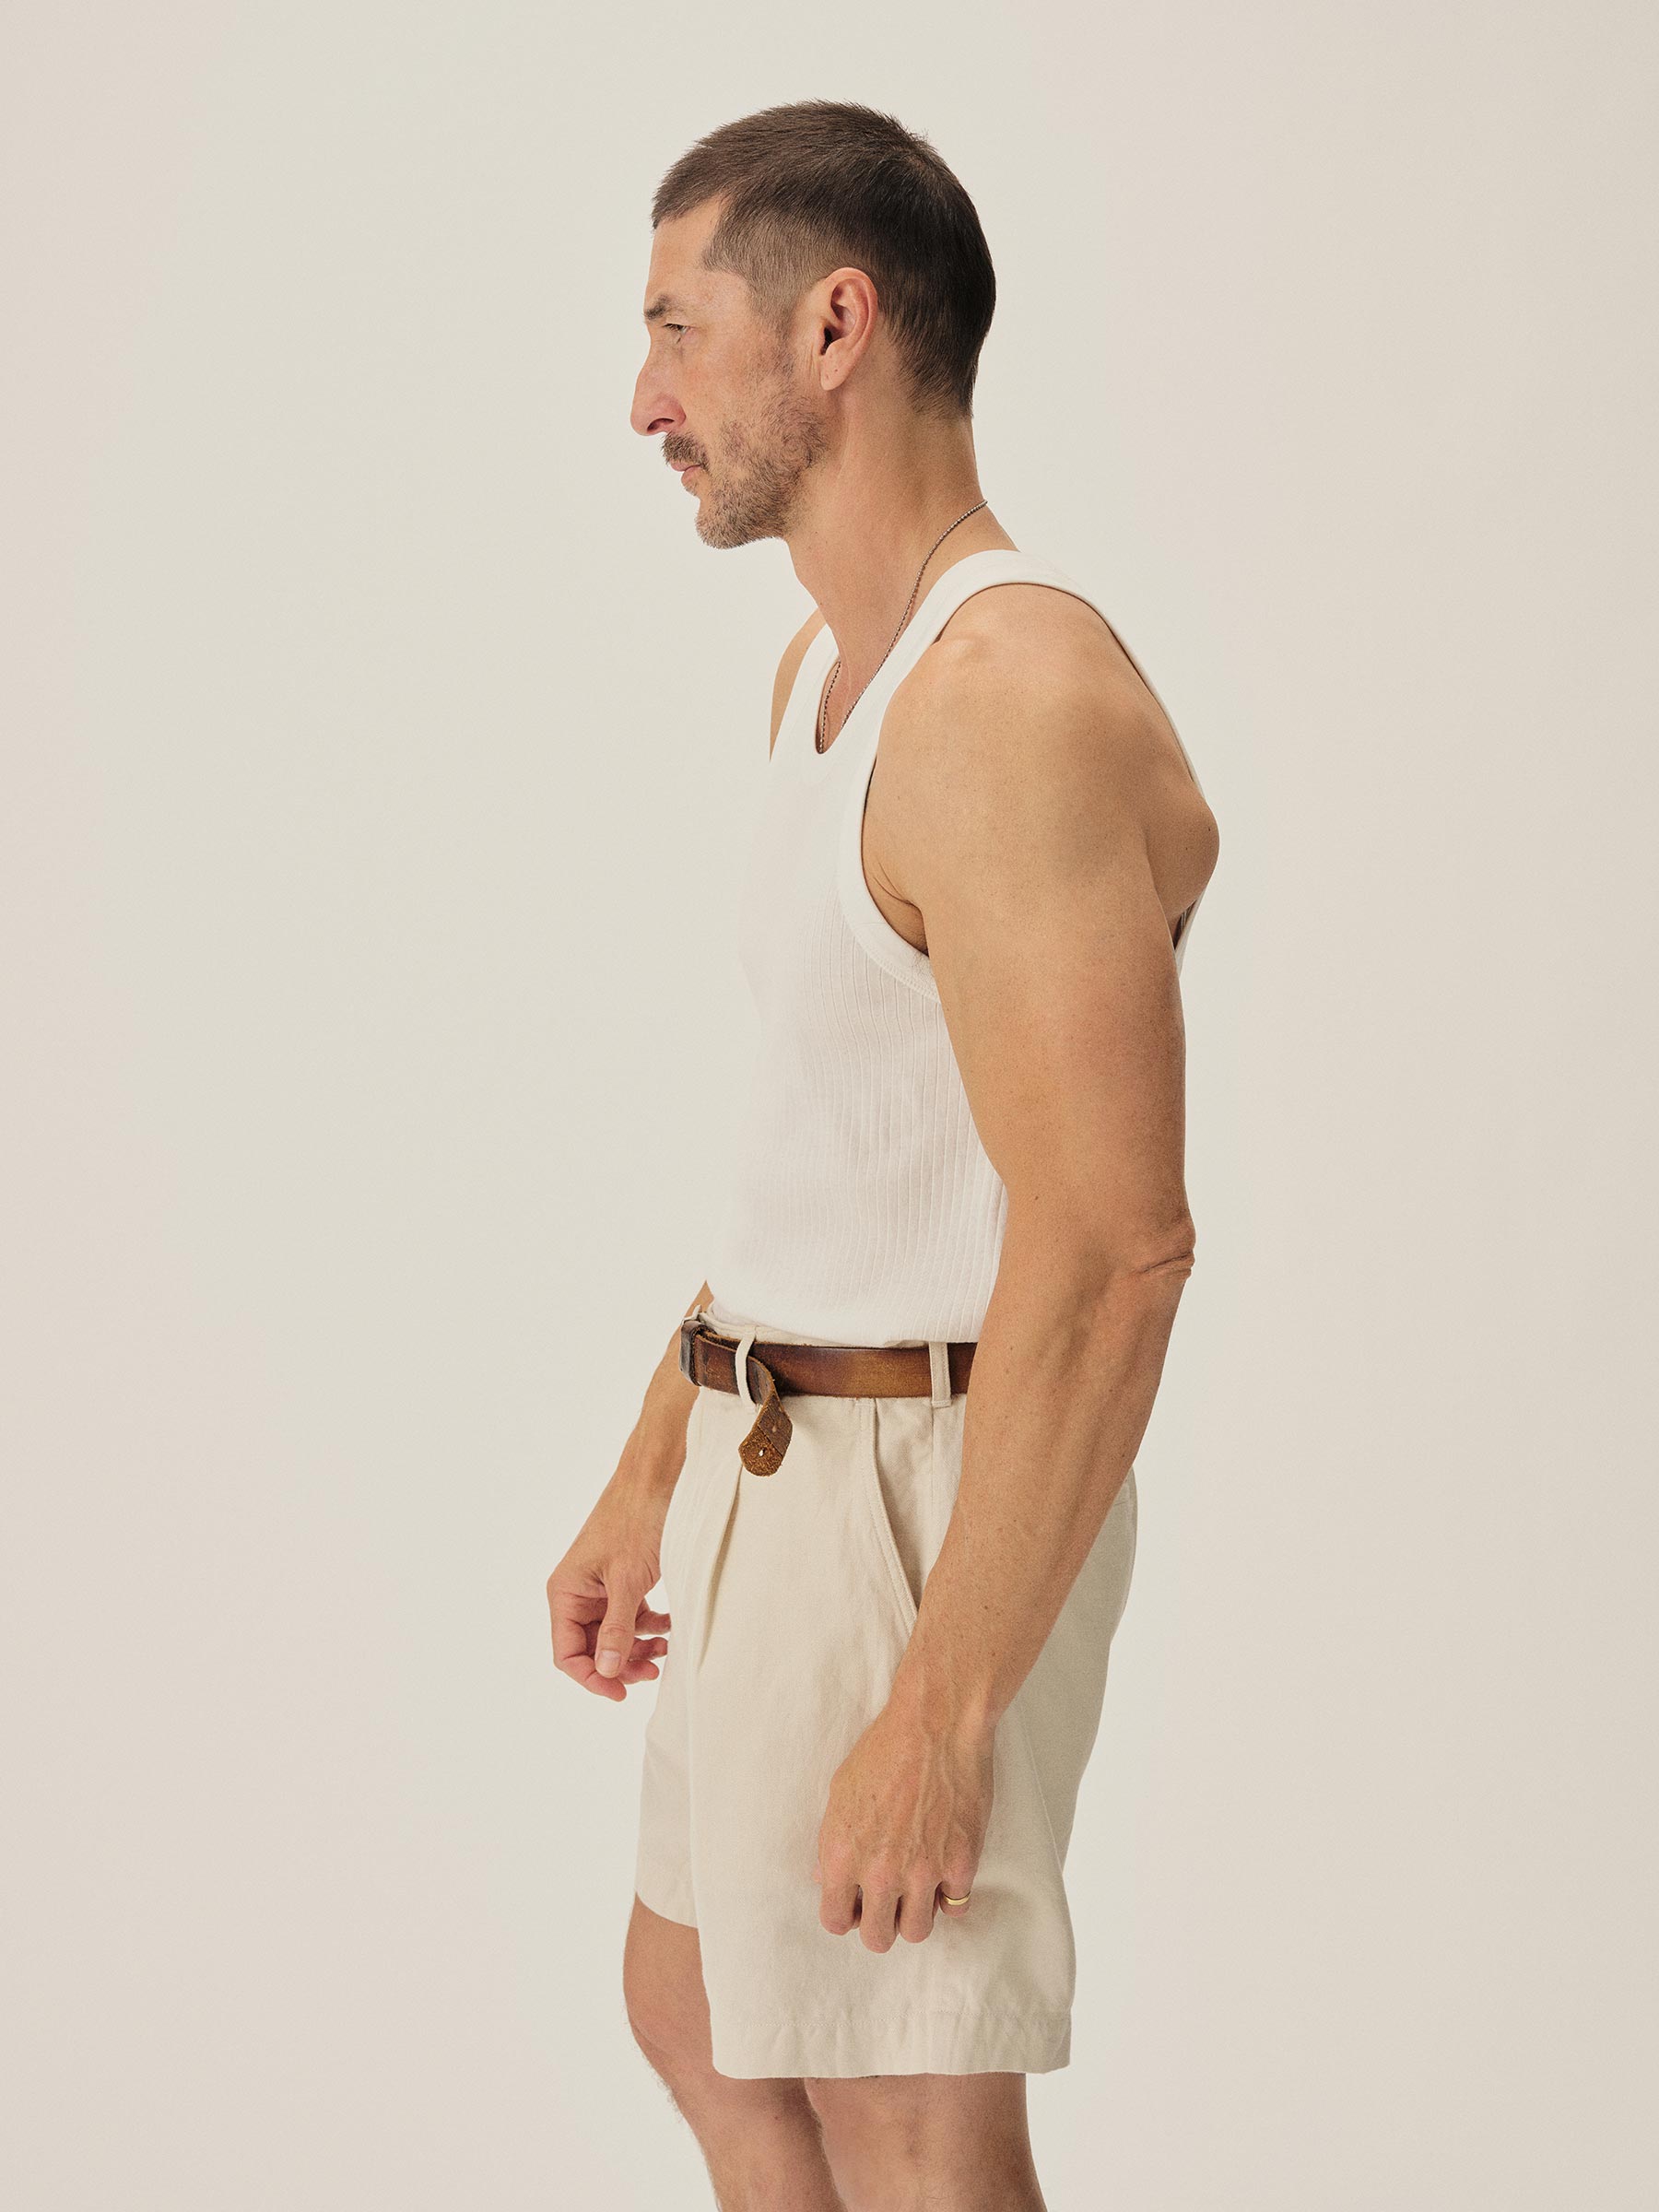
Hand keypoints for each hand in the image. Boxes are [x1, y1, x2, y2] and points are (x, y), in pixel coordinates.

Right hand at [546, 1474, 674, 1701]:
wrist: (658, 1477)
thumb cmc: (636, 1520)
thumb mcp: (627, 1580)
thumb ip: (616, 1628)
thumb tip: (605, 1671)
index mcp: (565, 1592)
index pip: (567, 1653)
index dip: (591, 1677)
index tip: (620, 1693)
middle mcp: (579, 1592)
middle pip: (591, 1648)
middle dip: (619, 1665)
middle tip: (652, 1673)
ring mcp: (602, 1586)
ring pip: (614, 1635)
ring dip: (638, 1648)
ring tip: (665, 1651)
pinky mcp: (625, 1579)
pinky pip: (631, 1616)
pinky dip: (650, 1626)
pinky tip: (669, 1626)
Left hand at [812, 1700, 993, 1948]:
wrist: (937, 1722)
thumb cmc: (885, 1748)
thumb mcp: (841, 1791)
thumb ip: (833, 1842)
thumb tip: (827, 1877)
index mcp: (843, 1854)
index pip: (835, 1921)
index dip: (845, 1915)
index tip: (855, 1904)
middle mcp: (881, 1871)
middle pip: (877, 1938)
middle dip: (880, 1924)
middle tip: (888, 1902)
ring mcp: (924, 1871)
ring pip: (917, 1931)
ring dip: (915, 1914)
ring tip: (917, 1888)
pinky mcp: (961, 1863)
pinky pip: (956, 1906)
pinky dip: (950, 1894)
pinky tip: (945, 1869)